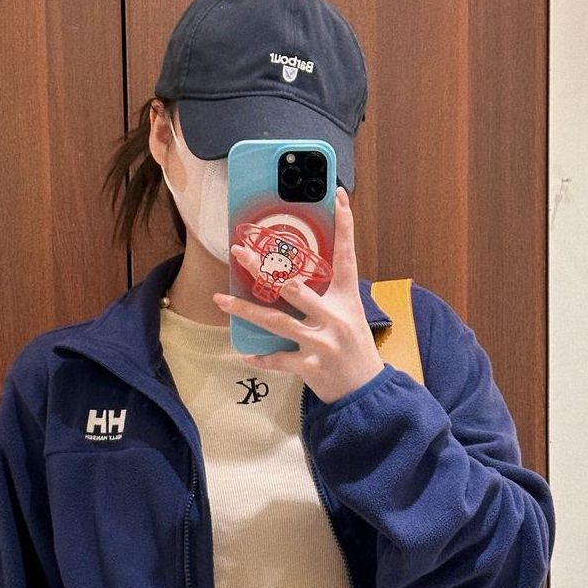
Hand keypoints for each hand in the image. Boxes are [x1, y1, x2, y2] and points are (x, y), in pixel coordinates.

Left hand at [212, 185, 384, 404]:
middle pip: (293, 286)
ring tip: (221, 299)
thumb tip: (297, 273)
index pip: (346, 254)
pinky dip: (260, 358)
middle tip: (240, 252)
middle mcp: (333, 316)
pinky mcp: (309, 365)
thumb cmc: (355, 348)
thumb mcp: (351, 314)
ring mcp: (319, 341)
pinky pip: (277, 359)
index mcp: (346, 298)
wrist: (366, 391)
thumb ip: (329, 294)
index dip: (345, 224)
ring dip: (244, 309)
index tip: (337, 196)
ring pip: (275, 321)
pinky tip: (244, 353)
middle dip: (264, 268)